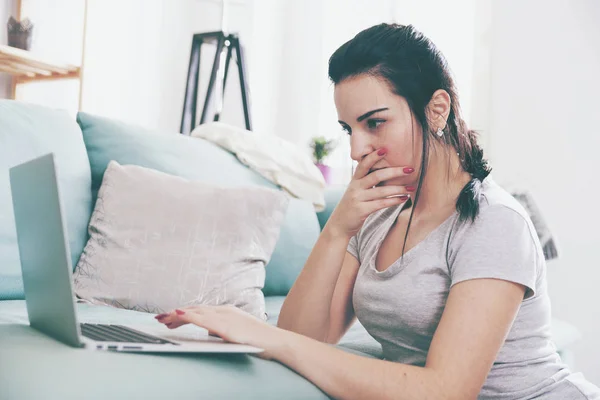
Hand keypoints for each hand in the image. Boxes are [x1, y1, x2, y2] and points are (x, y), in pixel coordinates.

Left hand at [155, 305, 283, 359]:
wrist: (275, 341)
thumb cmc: (258, 340)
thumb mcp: (235, 332)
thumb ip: (221, 330)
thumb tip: (207, 331)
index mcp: (226, 312)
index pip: (200, 311)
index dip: (183, 313)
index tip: (169, 317)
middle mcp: (224, 311)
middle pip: (195, 310)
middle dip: (175, 314)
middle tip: (159, 318)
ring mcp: (225, 317)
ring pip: (196, 312)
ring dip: (177, 314)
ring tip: (163, 317)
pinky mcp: (226, 326)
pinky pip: (204, 319)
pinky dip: (190, 316)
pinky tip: (179, 314)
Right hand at [326, 148, 413, 238]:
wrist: (339, 226)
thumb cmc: (352, 207)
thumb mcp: (356, 191)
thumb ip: (366, 182)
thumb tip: (386, 172)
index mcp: (354, 181)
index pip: (363, 164)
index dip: (373, 156)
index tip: (385, 149)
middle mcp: (355, 188)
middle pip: (376, 175)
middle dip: (394, 171)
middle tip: (410, 169)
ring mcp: (358, 199)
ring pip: (381, 191)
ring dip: (399, 189)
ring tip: (411, 187)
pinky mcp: (361, 210)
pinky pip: (381, 204)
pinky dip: (394, 200)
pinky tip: (404, 199)